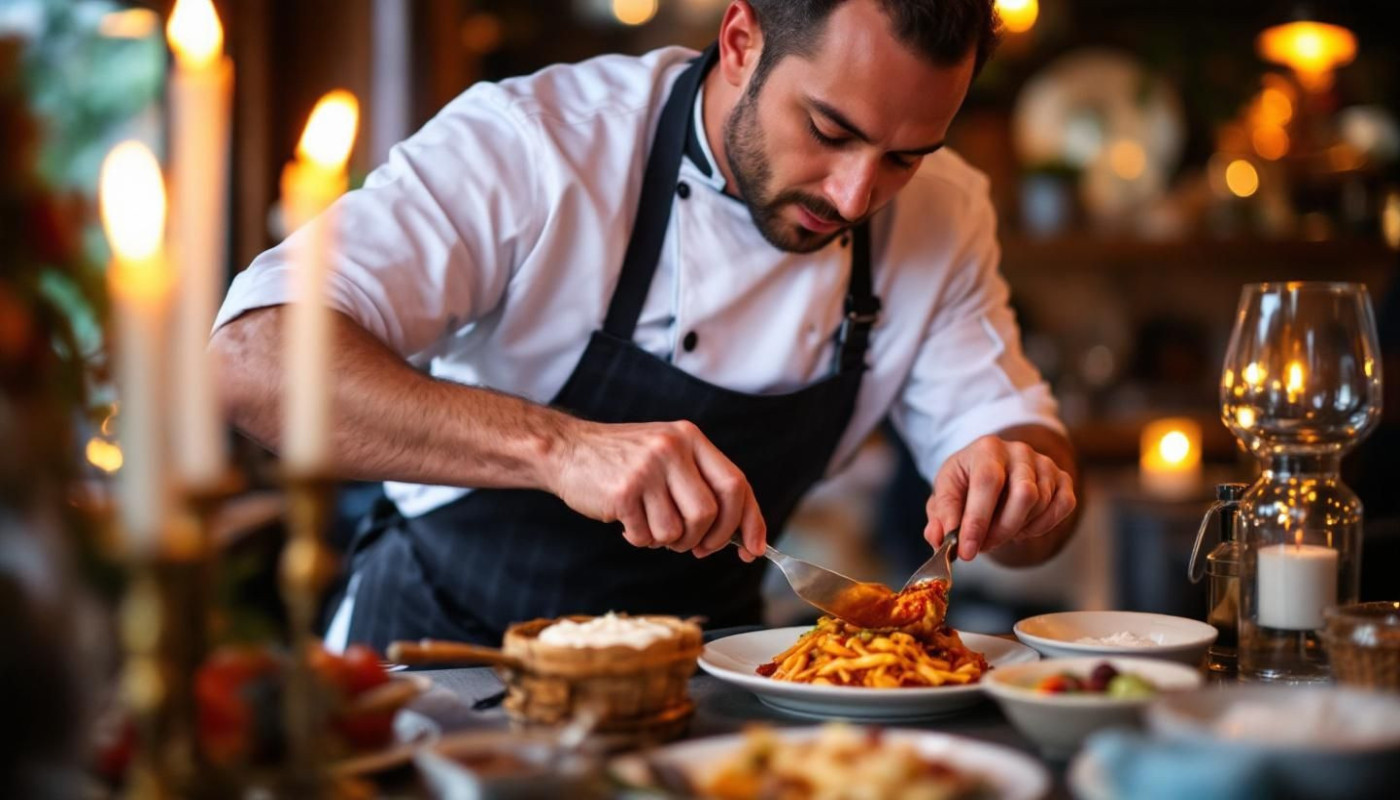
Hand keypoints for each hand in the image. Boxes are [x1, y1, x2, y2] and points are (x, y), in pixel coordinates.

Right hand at [546, 419, 765, 560]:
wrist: (566, 449)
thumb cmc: (623, 461)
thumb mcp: (668, 454)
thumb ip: (701, 483)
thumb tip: (740, 533)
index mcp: (691, 438)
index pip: (736, 484)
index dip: (751, 521)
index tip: (754, 549)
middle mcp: (672, 448)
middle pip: (711, 513)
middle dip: (708, 540)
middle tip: (695, 547)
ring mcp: (647, 469)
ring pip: (678, 531)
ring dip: (667, 541)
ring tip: (650, 525)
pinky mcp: (623, 492)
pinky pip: (647, 536)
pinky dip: (639, 539)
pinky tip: (627, 521)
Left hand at [922, 435, 1075, 560]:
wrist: (991, 469)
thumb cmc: (967, 481)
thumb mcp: (946, 493)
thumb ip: (941, 515)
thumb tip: (939, 537)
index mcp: (986, 449)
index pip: (987, 481)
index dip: (978, 520)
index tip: (966, 550)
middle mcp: (1019, 451)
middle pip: (1024, 494)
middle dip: (1001, 530)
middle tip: (983, 546)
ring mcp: (1044, 463)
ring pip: (1041, 504)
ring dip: (1017, 530)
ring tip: (997, 531)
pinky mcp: (1062, 478)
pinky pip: (1063, 506)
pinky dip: (1043, 526)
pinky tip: (1022, 527)